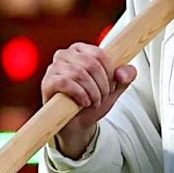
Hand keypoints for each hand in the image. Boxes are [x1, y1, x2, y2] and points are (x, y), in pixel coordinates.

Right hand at [41, 42, 136, 158]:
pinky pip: (64, 82)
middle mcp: (65, 54)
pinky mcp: (47, 82)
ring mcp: (53, 68)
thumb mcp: (116, 87)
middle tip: (104, 96)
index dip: (110, 72)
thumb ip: (126, 76)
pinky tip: (84, 102)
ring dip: (92, 91)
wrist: (78, 122)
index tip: (112, 86)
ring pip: (78, 73)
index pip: (100, 54)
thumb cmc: (94, 99)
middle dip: (102, 84)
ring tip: (95, 101)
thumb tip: (122, 73)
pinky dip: (79, 94)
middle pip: (91, 63)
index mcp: (82, 49)